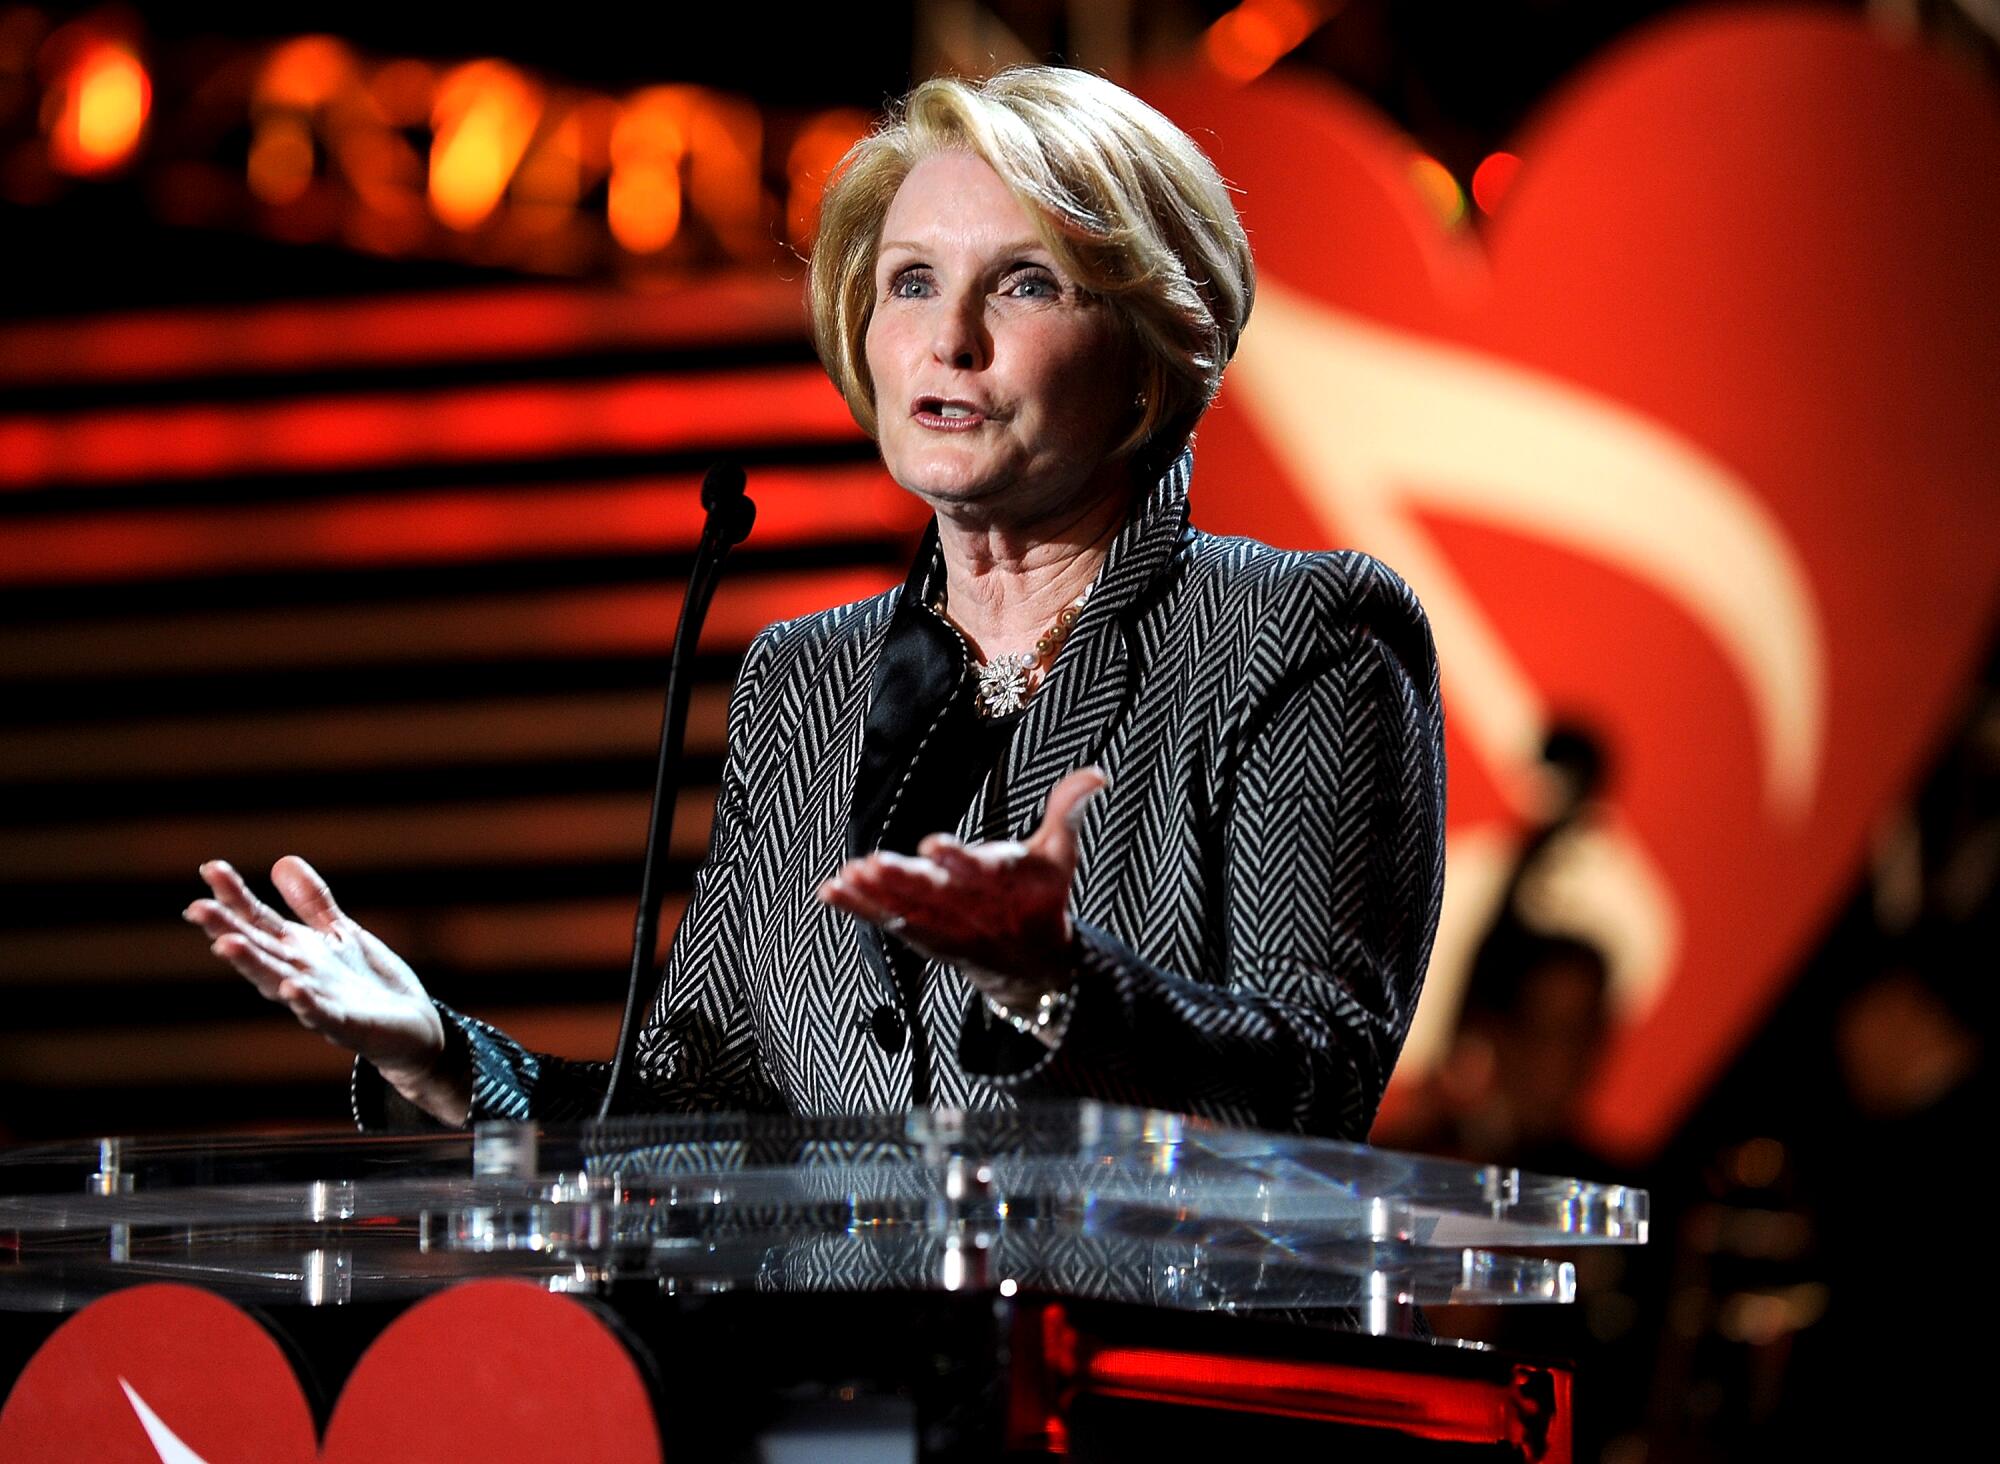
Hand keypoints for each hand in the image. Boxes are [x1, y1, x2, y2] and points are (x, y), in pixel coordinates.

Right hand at [184, 857, 463, 1121]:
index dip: (235, 895)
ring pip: (276, 981)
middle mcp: (298, 974)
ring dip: (251, 964)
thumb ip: (311, 902)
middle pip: (257, 949)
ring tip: (224, 943)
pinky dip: (305, 1002)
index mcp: (296, 950)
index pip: (259, 919)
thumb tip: (282, 861)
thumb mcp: (339, 932)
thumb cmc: (368, 980)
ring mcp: (318, 1000)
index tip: (211, 867)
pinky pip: (322, 1014)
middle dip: (226, 929)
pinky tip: (292, 987)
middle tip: (196, 907)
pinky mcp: (345, 1024)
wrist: (412, 1026)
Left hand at [818, 766, 1106, 1016]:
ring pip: (905, 908)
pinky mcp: (920, 933)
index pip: (980, 868)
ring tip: (850, 876)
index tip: (933, 845)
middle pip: (934, 892)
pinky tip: (832, 891)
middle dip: (905, 880)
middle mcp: (968, 905)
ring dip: (876, 894)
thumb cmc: (1040, 899)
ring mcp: (941, 923)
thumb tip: (1096, 774)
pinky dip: (858, 908)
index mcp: (1003, 882)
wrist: (1029, 965)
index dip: (957, 858)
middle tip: (877, 864)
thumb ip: (1068, 811)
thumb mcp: (1060, 855)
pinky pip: (885, 920)